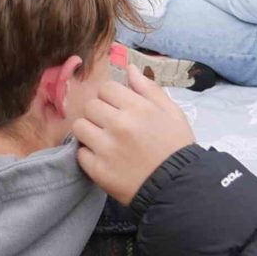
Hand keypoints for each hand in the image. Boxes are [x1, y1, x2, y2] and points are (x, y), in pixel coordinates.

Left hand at [72, 50, 199, 206]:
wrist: (177, 187)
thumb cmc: (176, 147)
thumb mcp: (172, 112)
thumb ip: (149, 89)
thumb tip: (129, 68)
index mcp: (137, 108)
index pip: (106, 88)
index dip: (111, 97)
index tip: (118, 108)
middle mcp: (118, 125)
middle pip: (91, 105)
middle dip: (99, 113)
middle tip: (111, 125)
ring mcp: (106, 148)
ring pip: (79, 126)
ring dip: (89, 131)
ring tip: (103, 140)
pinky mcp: (98, 170)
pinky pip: (80, 153)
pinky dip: (89, 155)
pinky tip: (104, 158)